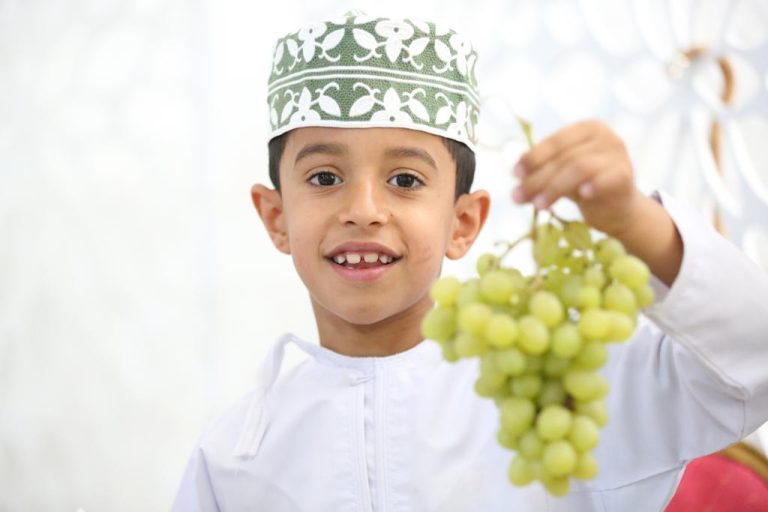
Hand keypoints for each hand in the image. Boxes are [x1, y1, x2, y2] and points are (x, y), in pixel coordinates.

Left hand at [511, 120, 643, 236]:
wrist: (616, 209)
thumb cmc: (584, 186)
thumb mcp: (559, 175)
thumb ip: (540, 171)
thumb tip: (516, 175)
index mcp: (586, 129)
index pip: (556, 141)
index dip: (533, 157)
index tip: (514, 174)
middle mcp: (605, 136)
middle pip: (565, 157)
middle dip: (538, 178)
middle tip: (518, 197)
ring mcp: (618, 154)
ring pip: (580, 167)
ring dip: (555, 187)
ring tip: (538, 205)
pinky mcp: (626, 175)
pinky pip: (607, 178)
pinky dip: (593, 185)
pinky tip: (582, 196)